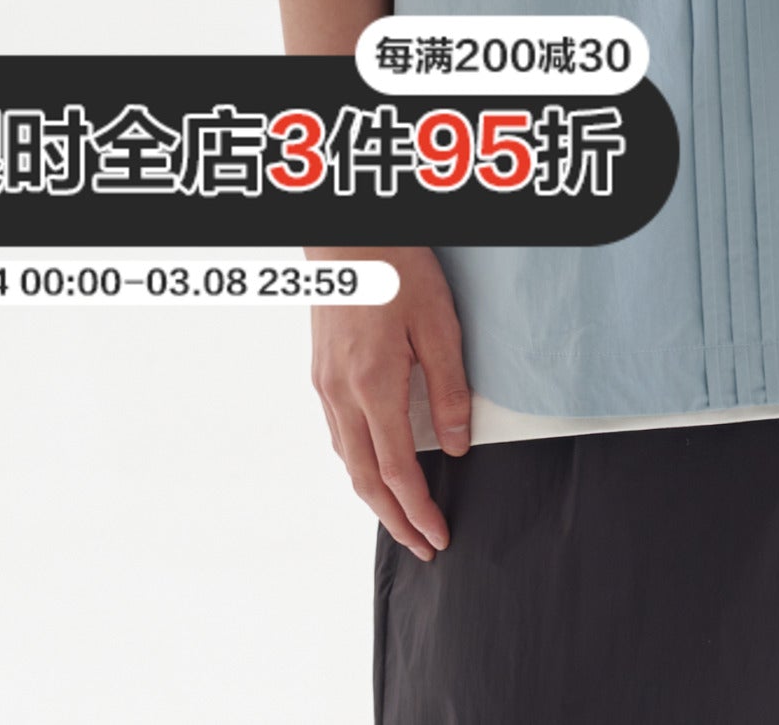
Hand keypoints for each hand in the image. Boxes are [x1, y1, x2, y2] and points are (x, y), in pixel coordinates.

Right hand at [306, 245, 472, 561]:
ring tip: (403, 514)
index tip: (438, 536)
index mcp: (373, 384)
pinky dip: (358, 462)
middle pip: (363, 479)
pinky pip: (337, 433)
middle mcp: (340, 392)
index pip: (396, 470)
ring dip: (374, 495)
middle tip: (422, 545)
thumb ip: (450, 388)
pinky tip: (375, 464)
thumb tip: (459, 444)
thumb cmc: (396, 266)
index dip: (418, 510)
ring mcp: (324, 383)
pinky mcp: (319, 371)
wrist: (347, 233)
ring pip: (345, 458)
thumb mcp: (439, 323)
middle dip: (394, 519)